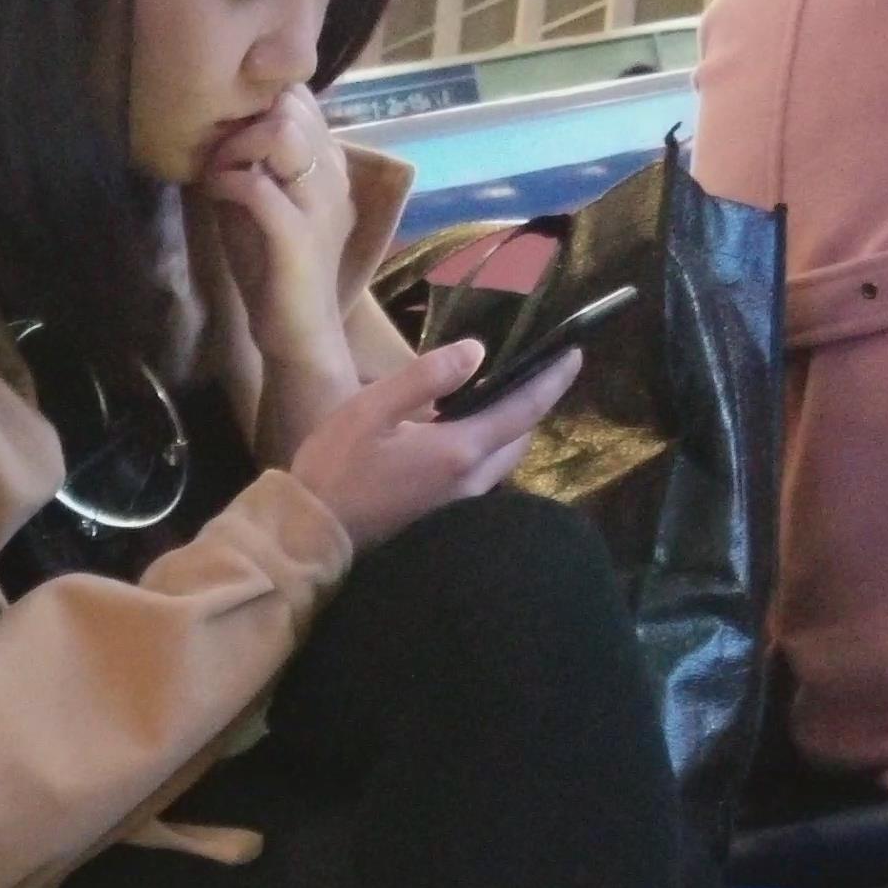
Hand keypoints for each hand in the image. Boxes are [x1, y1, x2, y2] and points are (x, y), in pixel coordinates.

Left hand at [196, 86, 356, 379]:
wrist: (298, 335)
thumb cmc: (275, 272)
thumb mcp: (260, 206)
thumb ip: (251, 165)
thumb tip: (218, 128)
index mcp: (330, 167)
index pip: (301, 100)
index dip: (259, 105)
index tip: (231, 136)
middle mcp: (333, 177)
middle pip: (293, 105)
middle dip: (245, 121)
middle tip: (221, 155)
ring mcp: (321, 204)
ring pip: (283, 132)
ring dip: (237, 145)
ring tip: (220, 171)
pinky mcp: (298, 235)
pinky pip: (258, 184)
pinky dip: (228, 180)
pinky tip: (216, 194)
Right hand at [290, 337, 580, 551]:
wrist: (313, 536)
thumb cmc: (336, 467)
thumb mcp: (372, 408)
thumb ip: (426, 377)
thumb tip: (477, 351)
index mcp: (459, 449)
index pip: (525, 409)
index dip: (553, 379)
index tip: (574, 353)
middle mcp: (472, 481)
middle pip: (520, 437)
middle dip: (530, 405)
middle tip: (526, 373)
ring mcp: (461, 505)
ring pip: (502, 461)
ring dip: (507, 430)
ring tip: (491, 399)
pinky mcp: (445, 519)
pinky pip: (482, 478)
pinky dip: (486, 451)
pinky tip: (459, 436)